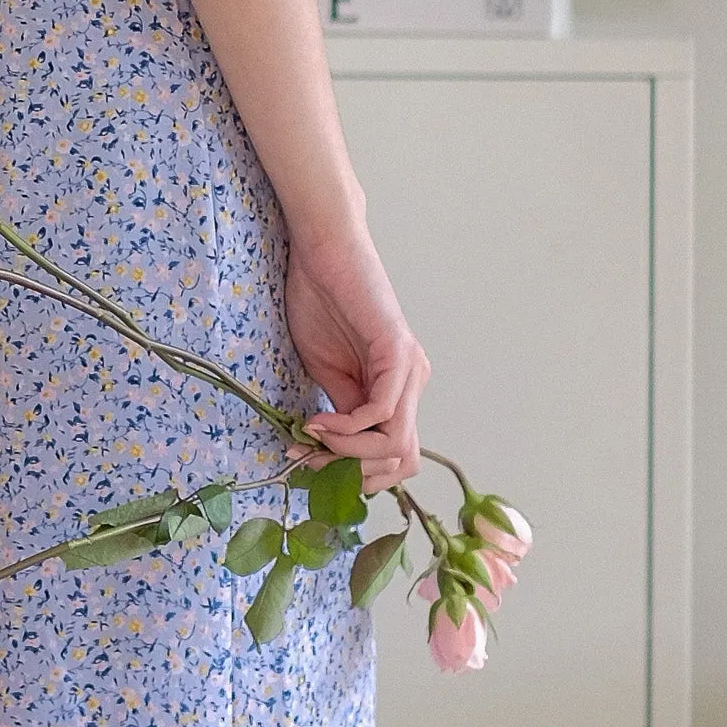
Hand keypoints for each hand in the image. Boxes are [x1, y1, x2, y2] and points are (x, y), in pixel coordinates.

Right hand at [283, 226, 430, 493]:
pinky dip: (347, 428)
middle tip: (313, 459)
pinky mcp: (398, 352)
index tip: (313, 463)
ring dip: (349, 453)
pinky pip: (380, 412)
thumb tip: (334, 454)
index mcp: (399, 391)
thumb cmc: (321, 303)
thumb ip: (341, 412)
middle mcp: (413, 383)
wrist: (322, 252)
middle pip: (403, 461)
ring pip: (397, 445)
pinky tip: (319, 420)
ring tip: (313, 437)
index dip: (356, 473)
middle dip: (354, 471)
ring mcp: (410, 369)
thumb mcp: (328, 374)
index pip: (396, 458)